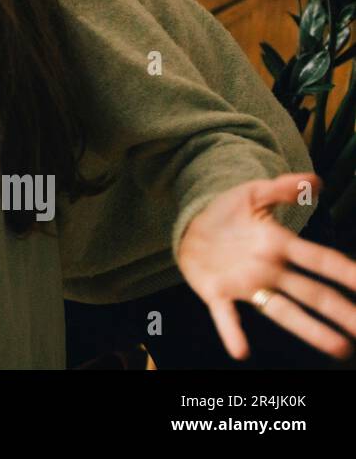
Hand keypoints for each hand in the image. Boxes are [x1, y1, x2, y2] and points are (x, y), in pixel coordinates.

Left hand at [177, 172, 355, 359]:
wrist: (190, 225)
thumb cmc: (227, 212)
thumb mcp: (252, 194)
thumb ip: (281, 188)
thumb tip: (315, 181)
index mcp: (280, 245)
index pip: (319, 260)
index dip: (344, 272)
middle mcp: (270, 270)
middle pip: (312, 293)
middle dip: (340, 311)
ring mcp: (246, 285)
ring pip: (283, 311)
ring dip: (309, 329)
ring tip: (338, 347)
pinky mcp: (217, 293)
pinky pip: (226, 316)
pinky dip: (232, 332)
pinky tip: (240, 350)